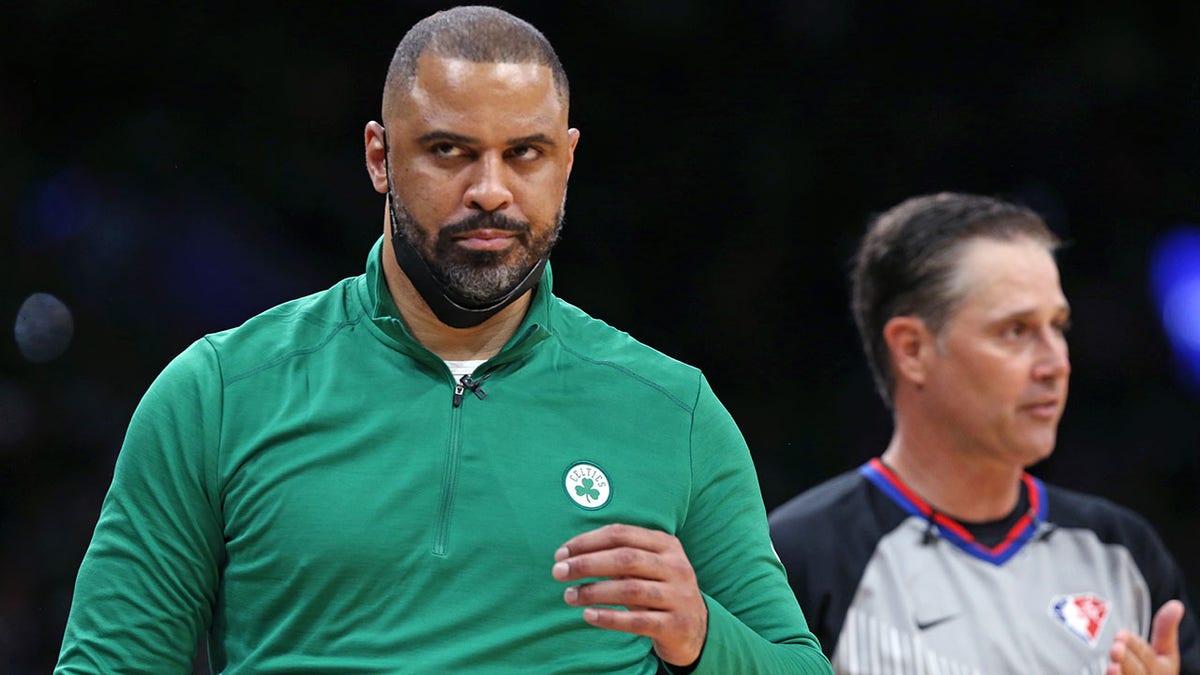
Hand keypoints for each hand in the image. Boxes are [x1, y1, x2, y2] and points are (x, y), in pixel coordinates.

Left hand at [552, 523, 707, 666]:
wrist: (696, 629)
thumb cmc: (659, 590)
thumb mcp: (648, 567)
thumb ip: (618, 556)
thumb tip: (570, 556)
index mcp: (667, 544)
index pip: (621, 534)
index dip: (587, 541)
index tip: (561, 553)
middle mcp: (676, 567)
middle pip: (625, 559)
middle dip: (587, 564)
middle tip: (558, 572)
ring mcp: (679, 596)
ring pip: (630, 590)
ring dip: (593, 592)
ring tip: (569, 596)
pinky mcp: (675, 625)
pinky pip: (637, 621)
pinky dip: (609, 618)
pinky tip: (588, 615)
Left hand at [1106, 599, 1183, 674]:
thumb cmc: (1149, 667)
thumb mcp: (1162, 651)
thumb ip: (1165, 629)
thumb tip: (1177, 604)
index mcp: (1163, 671)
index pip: (1148, 658)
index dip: (1135, 647)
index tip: (1121, 635)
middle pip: (1139, 674)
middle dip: (1129, 662)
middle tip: (1116, 649)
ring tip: (1111, 667)